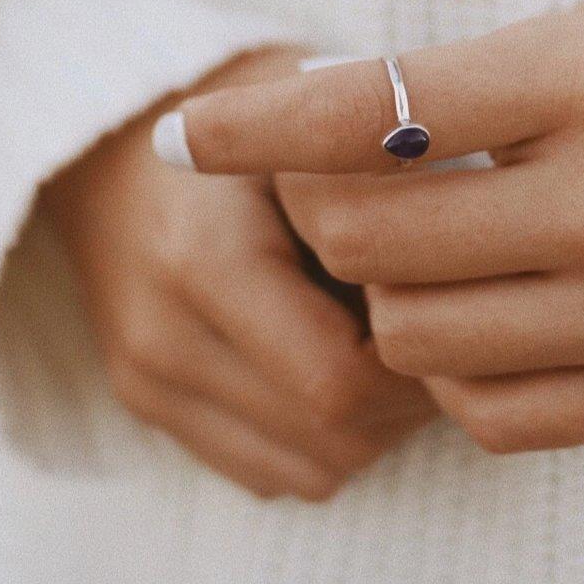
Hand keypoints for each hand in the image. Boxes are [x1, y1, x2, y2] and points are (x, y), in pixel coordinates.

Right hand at [41, 44, 434, 498]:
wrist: (114, 135)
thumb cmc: (241, 114)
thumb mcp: (313, 126)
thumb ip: (379, 196)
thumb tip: (470, 276)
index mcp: (205, 260)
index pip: (342, 383)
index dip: (418, 364)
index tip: (450, 307)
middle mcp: (163, 336)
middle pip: (332, 439)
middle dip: (406, 401)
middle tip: (437, 328)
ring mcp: (148, 380)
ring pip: (308, 470)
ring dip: (370, 426)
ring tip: (390, 340)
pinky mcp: (147, 401)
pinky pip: (268, 470)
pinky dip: (321, 437)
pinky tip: (336, 359)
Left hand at [169, 1, 583, 453]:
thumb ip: (463, 81)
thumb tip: (322, 122)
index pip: (373, 106)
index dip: (258, 122)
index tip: (188, 135)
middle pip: (372, 243)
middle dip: (322, 213)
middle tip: (333, 187)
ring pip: (413, 340)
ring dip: (382, 295)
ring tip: (414, 252)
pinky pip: (490, 415)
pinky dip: (450, 369)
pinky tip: (474, 316)